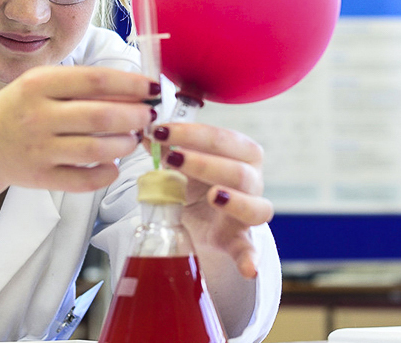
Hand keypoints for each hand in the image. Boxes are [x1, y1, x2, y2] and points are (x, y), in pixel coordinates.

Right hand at [0, 66, 156, 224]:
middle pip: (101, 117)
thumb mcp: (42, 84)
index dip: (131, 84)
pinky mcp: (40, 178)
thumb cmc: (20, 108)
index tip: (152, 87)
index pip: (96, 80)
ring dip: (125, 145)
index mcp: (38, 84)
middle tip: (148, 116)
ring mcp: (38, 150)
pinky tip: (113, 165)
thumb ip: (82, 85)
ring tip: (132, 139)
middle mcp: (37, 116)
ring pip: (96, 150)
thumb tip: (134, 89)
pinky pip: (83, 181)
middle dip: (135, 116)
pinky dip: (106, 174)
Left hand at [147, 122, 272, 277]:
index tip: (163, 131)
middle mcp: (253, 181)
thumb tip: (144, 132)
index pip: (226, 139)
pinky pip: (251, 251)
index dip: (195, 133)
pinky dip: (251, 260)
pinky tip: (249, 268)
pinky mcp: (240, 242)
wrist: (202, 217)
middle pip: (240, 171)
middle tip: (173, 158)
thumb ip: (167, 148)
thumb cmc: (196, 181)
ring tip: (213, 196)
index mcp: (242, 154)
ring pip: (256, 207)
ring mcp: (249, 212)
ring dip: (236, 201)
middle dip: (205, 162)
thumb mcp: (182, 163)